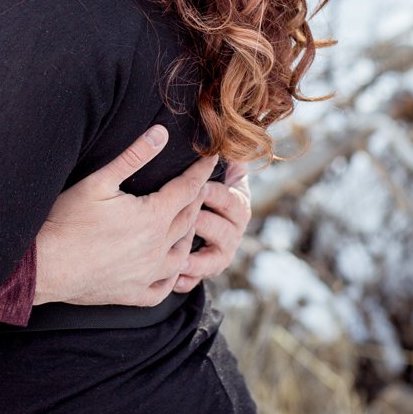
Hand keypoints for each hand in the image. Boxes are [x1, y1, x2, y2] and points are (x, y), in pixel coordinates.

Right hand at [34, 128, 216, 307]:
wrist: (44, 266)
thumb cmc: (66, 219)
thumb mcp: (99, 181)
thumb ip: (133, 156)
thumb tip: (161, 133)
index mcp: (152, 217)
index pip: (188, 189)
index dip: (201, 172)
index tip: (212, 159)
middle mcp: (157, 248)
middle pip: (188, 219)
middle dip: (197, 198)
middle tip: (201, 185)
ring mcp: (147, 274)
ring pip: (182, 254)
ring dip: (188, 235)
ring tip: (188, 222)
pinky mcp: (134, 294)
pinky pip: (165, 286)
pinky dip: (174, 274)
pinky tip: (171, 266)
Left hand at [171, 163, 251, 291]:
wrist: (202, 216)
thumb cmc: (204, 186)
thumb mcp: (218, 168)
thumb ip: (224, 153)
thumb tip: (226, 132)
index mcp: (238, 205)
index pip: (232, 200)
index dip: (216, 194)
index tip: (198, 188)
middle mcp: (234, 231)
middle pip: (224, 231)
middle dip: (203, 225)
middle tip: (184, 221)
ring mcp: (221, 253)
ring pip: (214, 259)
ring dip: (196, 258)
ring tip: (178, 257)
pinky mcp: (205, 270)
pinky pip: (198, 279)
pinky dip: (187, 280)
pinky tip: (174, 280)